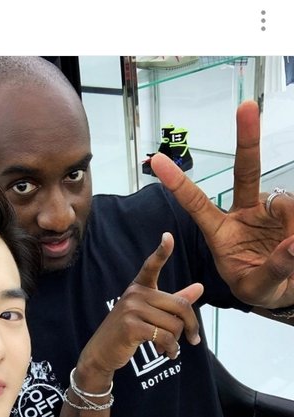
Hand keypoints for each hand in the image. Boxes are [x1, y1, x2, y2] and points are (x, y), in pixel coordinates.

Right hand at [76, 232, 202, 383]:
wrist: (102, 352)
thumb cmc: (129, 332)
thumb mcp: (151, 314)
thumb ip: (175, 301)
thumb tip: (200, 287)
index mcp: (139, 288)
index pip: (151, 266)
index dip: (161, 252)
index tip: (168, 236)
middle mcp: (135, 294)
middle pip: (180, 305)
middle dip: (190, 325)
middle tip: (193, 339)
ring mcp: (132, 309)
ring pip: (174, 324)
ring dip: (177, 341)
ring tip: (169, 347)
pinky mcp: (131, 327)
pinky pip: (165, 337)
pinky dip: (171, 349)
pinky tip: (168, 353)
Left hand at [150, 100, 293, 308]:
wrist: (284, 289)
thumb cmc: (259, 287)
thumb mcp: (258, 289)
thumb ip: (272, 269)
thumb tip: (293, 243)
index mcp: (220, 232)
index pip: (196, 204)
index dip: (178, 183)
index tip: (157, 161)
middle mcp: (243, 212)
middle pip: (246, 171)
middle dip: (247, 138)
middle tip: (246, 107)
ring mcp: (269, 209)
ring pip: (284, 201)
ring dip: (290, 223)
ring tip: (290, 250)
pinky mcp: (290, 211)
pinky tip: (292, 241)